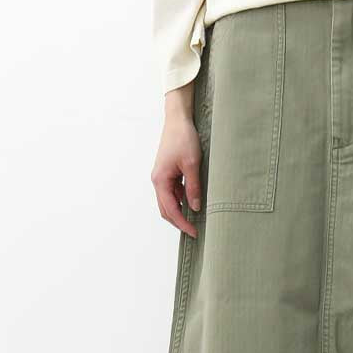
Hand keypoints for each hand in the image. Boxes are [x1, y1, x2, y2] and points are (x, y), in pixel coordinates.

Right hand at [151, 82, 203, 238]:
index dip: (182, 223)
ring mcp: (161, 176)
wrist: (178, 120)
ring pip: (168, 201)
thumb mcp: (192, 164)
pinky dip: (181, 200)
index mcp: (160, 180)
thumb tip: (195, 208)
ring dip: (179, 211)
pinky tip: (192, 202)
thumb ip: (193, 187)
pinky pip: (172, 191)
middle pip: (165, 209)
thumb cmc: (183, 138)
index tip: (194, 232)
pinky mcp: (167, 172)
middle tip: (194, 230)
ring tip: (195, 219)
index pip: (170, 210)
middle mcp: (157, 180)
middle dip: (178, 221)